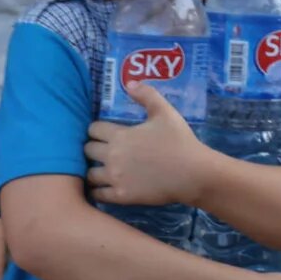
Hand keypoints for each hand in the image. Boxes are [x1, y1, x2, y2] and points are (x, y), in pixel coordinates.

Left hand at [84, 85, 209, 207]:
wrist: (193, 173)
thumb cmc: (179, 141)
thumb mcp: (165, 112)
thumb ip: (147, 95)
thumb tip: (129, 83)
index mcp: (119, 135)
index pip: (92, 129)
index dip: (97, 129)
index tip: (105, 133)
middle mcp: (112, 156)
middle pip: (87, 150)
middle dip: (93, 148)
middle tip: (103, 150)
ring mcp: (115, 178)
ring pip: (89, 174)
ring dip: (93, 170)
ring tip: (102, 170)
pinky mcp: (121, 196)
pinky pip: (98, 195)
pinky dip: (97, 190)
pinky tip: (104, 187)